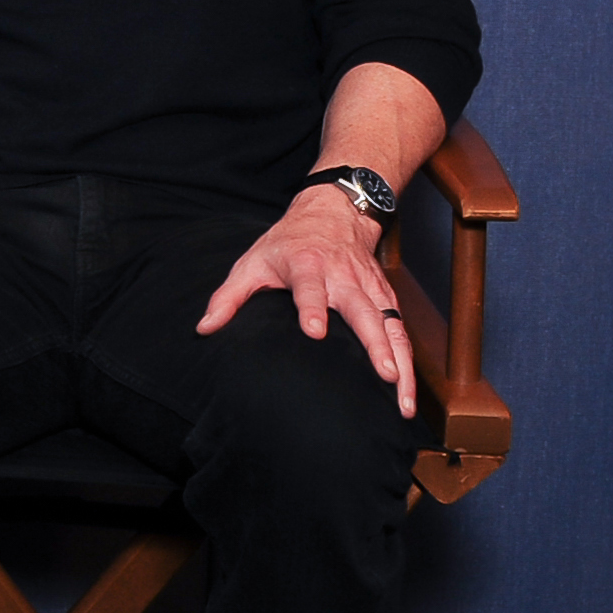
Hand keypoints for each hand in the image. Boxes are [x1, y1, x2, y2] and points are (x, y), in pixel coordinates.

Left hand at [200, 189, 415, 414]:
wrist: (333, 212)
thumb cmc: (287, 243)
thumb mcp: (252, 261)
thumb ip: (228, 297)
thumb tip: (204, 329)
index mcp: (307, 265)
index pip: (309, 287)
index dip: (311, 308)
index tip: (314, 331)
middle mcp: (344, 277)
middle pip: (363, 311)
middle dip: (375, 344)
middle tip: (385, 375)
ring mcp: (369, 288)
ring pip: (391, 325)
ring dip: (401, 362)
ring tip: (402, 400)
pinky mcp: (385, 297)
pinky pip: (400, 330)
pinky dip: (408, 359)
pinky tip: (406, 391)